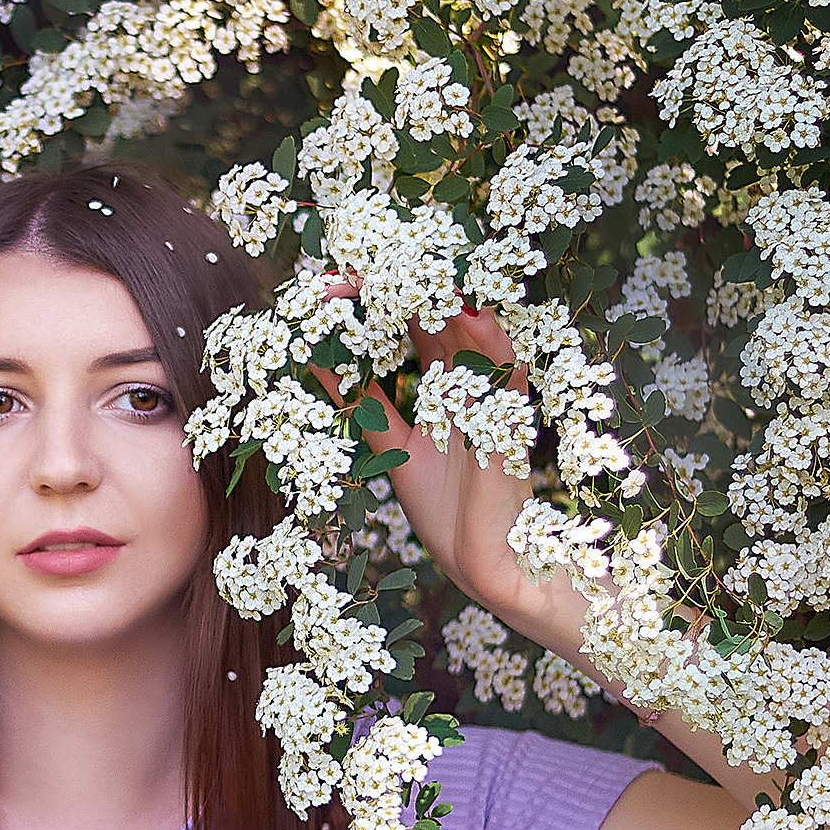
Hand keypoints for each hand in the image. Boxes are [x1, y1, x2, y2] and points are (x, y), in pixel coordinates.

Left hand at [311, 275, 538, 615]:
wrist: (484, 564)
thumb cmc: (445, 510)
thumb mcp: (392, 448)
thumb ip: (363, 406)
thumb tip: (315, 363)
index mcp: (443, 385)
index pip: (409, 324)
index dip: (373, 299)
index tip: (327, 284)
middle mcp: (470, 381)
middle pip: (438, 314)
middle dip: (395, 286)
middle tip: (351, 266)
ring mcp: (493, 396)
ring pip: (473, 329)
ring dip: (440, 295)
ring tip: (403, 265)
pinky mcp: (514, 421)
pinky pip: (507, 369)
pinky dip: (490, 338)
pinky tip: (465, 309)